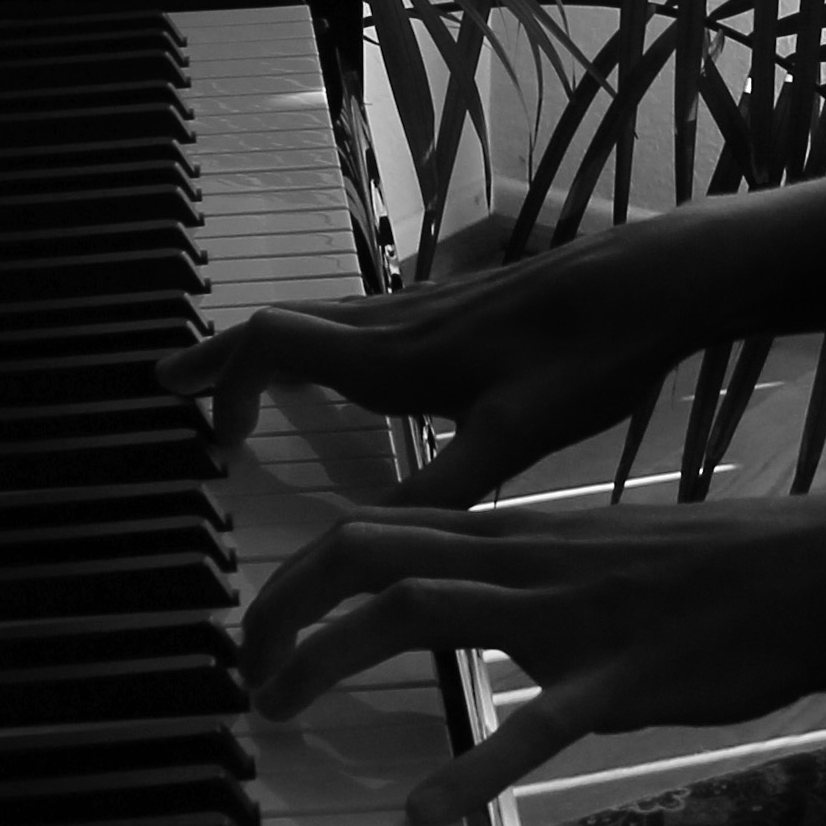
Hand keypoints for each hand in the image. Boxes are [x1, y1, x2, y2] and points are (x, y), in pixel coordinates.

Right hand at [150, 198, 710, 511]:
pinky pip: (361, 321)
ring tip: (240, 382)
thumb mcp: (515, 435)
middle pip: (283, 325)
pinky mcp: (462, 308)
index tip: (214, 440)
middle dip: (223, 359)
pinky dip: (321, 344)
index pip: (273, 342)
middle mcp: (398, 322)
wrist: (655, 281)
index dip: (227, 381)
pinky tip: (350, 370)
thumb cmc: (588, 356)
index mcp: (394, 354)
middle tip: (170, 386)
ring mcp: (429, 309)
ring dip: (269, 350)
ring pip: (323, 320)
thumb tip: (359, 545)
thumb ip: (438, 489)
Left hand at [240, 488, 825, 825]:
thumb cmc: (710, 574)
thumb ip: (518, 578)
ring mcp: (569, 616)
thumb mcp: (592, 559)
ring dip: (332, 658)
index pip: (373, 528)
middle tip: (245, 677)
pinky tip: (425, 813)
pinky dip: (472, 769)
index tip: (257, 631)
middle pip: (367, 551)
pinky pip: (536, 723)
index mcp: (514, 537)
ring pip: (421, 610)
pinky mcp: (622, 679)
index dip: (296, 576)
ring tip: (280, 716)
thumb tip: (453, 604)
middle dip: (284, 608)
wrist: (816, 570)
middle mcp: (525, 563)